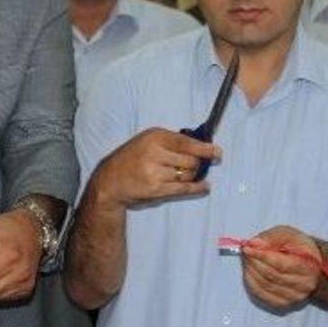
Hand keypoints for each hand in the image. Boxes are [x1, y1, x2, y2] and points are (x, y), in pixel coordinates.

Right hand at [91, 128, 219, 208]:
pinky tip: (204, 187)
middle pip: (190, 160)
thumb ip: (171, 141)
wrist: (110, 181)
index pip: (186, 142)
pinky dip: (197, 188)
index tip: (217, 152)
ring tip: (191, 174)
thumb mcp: (147, 141)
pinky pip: (183, 188)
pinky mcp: (155, 189)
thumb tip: (202, 146)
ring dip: (193, 175)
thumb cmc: (132, 158)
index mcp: (154, 137)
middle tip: (201, 165)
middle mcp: (154, 153)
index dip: (204, 148)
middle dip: (198, 164)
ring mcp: (154, 172)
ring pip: (187, 174)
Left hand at [241, 226, 322, 308]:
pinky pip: (262, 294)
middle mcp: (305, 284)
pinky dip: (252, 282)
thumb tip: (254, 244)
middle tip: (246, 251)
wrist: (307, 263)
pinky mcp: (284, 303)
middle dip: (254, 261)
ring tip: (248, 259)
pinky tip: (250, 271)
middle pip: (272, 275)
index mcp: (309, 265)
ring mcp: (295, 296)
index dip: (262, 256)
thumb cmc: (297, 246)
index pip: (281, 264)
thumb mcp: (288, 234)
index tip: (247, 248)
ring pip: (265, 285)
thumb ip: (272, 237)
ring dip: (251, 271)